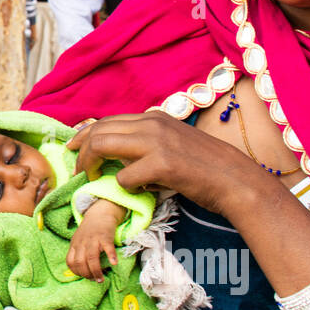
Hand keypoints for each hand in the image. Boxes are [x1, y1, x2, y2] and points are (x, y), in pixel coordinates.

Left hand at [67, 112, 264, 216]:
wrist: (236, 180)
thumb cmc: (205, 167)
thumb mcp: (173, 142)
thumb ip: (145, 142)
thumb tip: (115, 152)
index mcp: (153, 117)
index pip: (107, 121)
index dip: (84, 135)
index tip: (73, 149)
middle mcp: (152, 124)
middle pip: (98, 131)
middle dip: (81, 151)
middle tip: (78, 170)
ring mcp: (157, 142)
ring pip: (103, 146)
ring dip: (92, 166)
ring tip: (93, 179)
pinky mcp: (163, 165)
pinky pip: (125, 177)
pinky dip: (124, 188)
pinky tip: (138, 192)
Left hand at [67, 200, 124, 280]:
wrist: (100, 213)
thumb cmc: (90, 230)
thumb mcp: (79, 240)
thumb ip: (78, 252)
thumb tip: (81, 270)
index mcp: (75, 244)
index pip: (70, 262)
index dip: (76, 272)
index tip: (84, 277)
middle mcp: (82, 243)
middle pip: (80, 262)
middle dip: (86, 274)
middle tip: (94, 280)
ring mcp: (93, 239)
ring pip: (91, 258)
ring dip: (96, 271)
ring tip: (101, 279)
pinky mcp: (105, 236)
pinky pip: (107, 247)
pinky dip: (111, 256)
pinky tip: (114, 263)